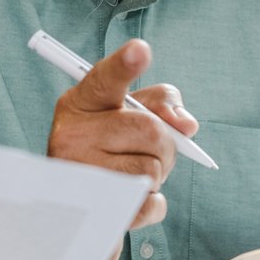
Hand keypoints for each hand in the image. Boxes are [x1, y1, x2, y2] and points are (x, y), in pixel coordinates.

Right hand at [47, 39, 197, 233]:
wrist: (72, 203)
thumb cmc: (108, 149)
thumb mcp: (127, 115)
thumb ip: (162, 105)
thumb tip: (187, 125)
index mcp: (81, 103)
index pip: (104, 79)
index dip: (124, 65)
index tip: (141, 50)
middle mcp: (73, 135)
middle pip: (152, 131)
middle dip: (164, 146)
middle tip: (146, 152)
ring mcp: (82, 174)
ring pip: (153, 169)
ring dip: (156, 175)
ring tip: (131, 175)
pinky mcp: (97, 209)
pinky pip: (151, 204)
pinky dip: (152, 203)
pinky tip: (131, 198)